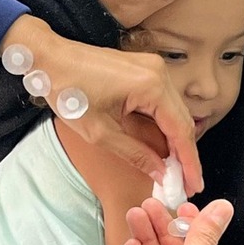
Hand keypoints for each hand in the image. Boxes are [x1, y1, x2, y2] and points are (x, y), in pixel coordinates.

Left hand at [0, 17, 201, 192]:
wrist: (49, 58)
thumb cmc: (68, 90)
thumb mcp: (100, 132)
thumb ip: (135, 154)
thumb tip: (161, 173)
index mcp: (151, 86)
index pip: (180, 130)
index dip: (189, 162)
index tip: (193, 186)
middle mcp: (159, 72)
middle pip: (182, 121)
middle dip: (186, 155)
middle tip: (187, 184)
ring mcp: (153, 67)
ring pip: (174, 112)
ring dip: (176, 141)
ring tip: (177, 171)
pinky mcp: (144, 69)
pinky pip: (162, 101)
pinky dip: (163, 125)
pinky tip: (163, 146)